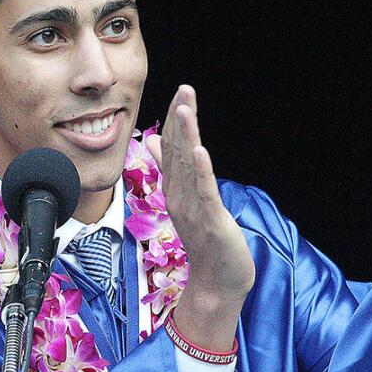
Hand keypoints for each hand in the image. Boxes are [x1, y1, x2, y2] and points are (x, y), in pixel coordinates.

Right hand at [145, 85, 254, 350]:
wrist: (215, 281)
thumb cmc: (206, 241)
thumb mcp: (189, 200)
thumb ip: (172, 172)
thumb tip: (155, 143)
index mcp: (176, 189)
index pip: (172, 149)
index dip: (175, 121)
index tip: (180, 94)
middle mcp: (180, 195)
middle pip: (177, 151)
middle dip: (180, 119)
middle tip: (183, 89)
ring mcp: (193, 207)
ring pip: (187, 166)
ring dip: (186, 137)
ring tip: (185, 110)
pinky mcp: (209, 220)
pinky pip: (203, 191)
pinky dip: (200, 170)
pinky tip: (200, 150)